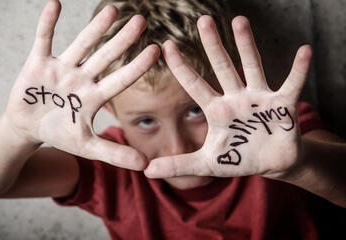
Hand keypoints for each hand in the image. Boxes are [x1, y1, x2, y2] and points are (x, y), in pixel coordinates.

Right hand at [5, 0, 159, 169]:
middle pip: (105, 57)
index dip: (136, 66)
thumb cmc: (60, 134)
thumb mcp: (87, 146)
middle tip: (142, 21)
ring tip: (113, 10)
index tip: (156, 51)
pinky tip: (55, 4)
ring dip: (95, 28)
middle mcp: (82, 78)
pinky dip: (47, 23)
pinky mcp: (37, 63)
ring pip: (81, 45)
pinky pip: (43, 40)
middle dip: (123, 40)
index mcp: (94, 97)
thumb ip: (114, 154)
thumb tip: (146, 166)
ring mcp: (61, 69)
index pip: (120, 80)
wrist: (28, 128)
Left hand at [144, 16, 311, 178]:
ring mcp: (259, 98)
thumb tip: (146, 172)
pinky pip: (293, 84)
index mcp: (216, 110)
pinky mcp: (283, 105)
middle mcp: (236, 98)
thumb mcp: (207, 164)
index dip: (180, 67)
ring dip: (246, 45)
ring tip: (239, 20)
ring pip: (251, 67)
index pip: (194, 84)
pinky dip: (299, 70)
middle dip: (212, 45)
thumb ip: (178, 165)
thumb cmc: (239, 158)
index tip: (166, 45)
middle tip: (203, 20)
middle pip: (222, 67)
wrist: (271, 163)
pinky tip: (305, 50)